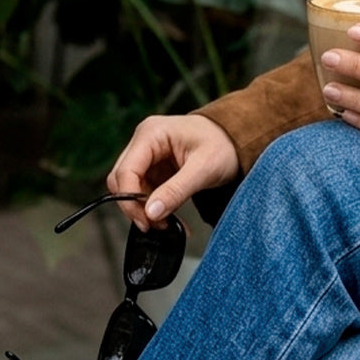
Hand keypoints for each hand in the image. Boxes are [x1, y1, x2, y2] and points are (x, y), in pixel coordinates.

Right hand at [107, 114, 240, 229]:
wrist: (238, 140)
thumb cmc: (224, 145)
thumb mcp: (203, 170)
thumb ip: (175, 191)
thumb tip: (151, 213)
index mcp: (151, 134)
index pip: (125, 171)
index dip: (130, 199)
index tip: (146, 220)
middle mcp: (144, 141)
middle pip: (122, 180)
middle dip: (135, 206)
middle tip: (156, 225)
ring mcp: (148, 155)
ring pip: (130, 188)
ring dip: (145, 209)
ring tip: (167, 224)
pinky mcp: (154, 168)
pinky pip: (144, 191)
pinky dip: (154, 208)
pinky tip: (171, 218)